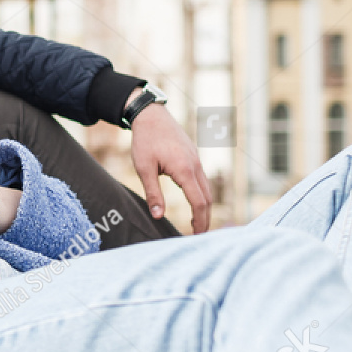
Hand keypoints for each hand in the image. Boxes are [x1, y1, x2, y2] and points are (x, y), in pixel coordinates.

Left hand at [128, 102, 212, 233]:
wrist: (151, 115)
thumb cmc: (145, 141)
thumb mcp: (144, 168)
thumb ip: (153, 193)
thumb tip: (158, 216)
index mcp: (184, 169)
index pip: (199, 202)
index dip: (199, 221)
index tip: (196, 236)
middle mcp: (195, 165)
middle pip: (207, 198)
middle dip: (205, 218)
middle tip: (199, 235)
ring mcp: (197, 160)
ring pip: (207, 189)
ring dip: (205, 207)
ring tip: (198, 223)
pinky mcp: (194, 157)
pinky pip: (202, 180)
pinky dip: (202, 195)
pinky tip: (195, 203)